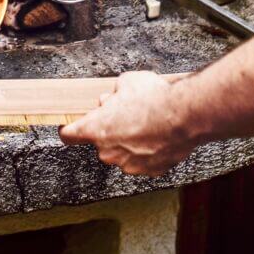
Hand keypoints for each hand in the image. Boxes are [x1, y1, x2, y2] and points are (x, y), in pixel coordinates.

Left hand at [59, 71, 198, 175]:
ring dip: (129, 141)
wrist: (185, 116)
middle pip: (100, 141)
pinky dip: (147, 150)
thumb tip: (113, 99)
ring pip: (122, 152)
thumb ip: (114, 94)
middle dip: (109, 129)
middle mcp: (109, 152)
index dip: (69, 129)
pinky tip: (158, 135)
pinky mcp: (149, 171)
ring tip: (146, 123)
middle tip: (124, 114)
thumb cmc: (154, 99)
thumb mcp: (126, 82)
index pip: (69, 135)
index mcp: (97, 129)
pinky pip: (142, 160)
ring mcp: (129, 164)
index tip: (69, 126)